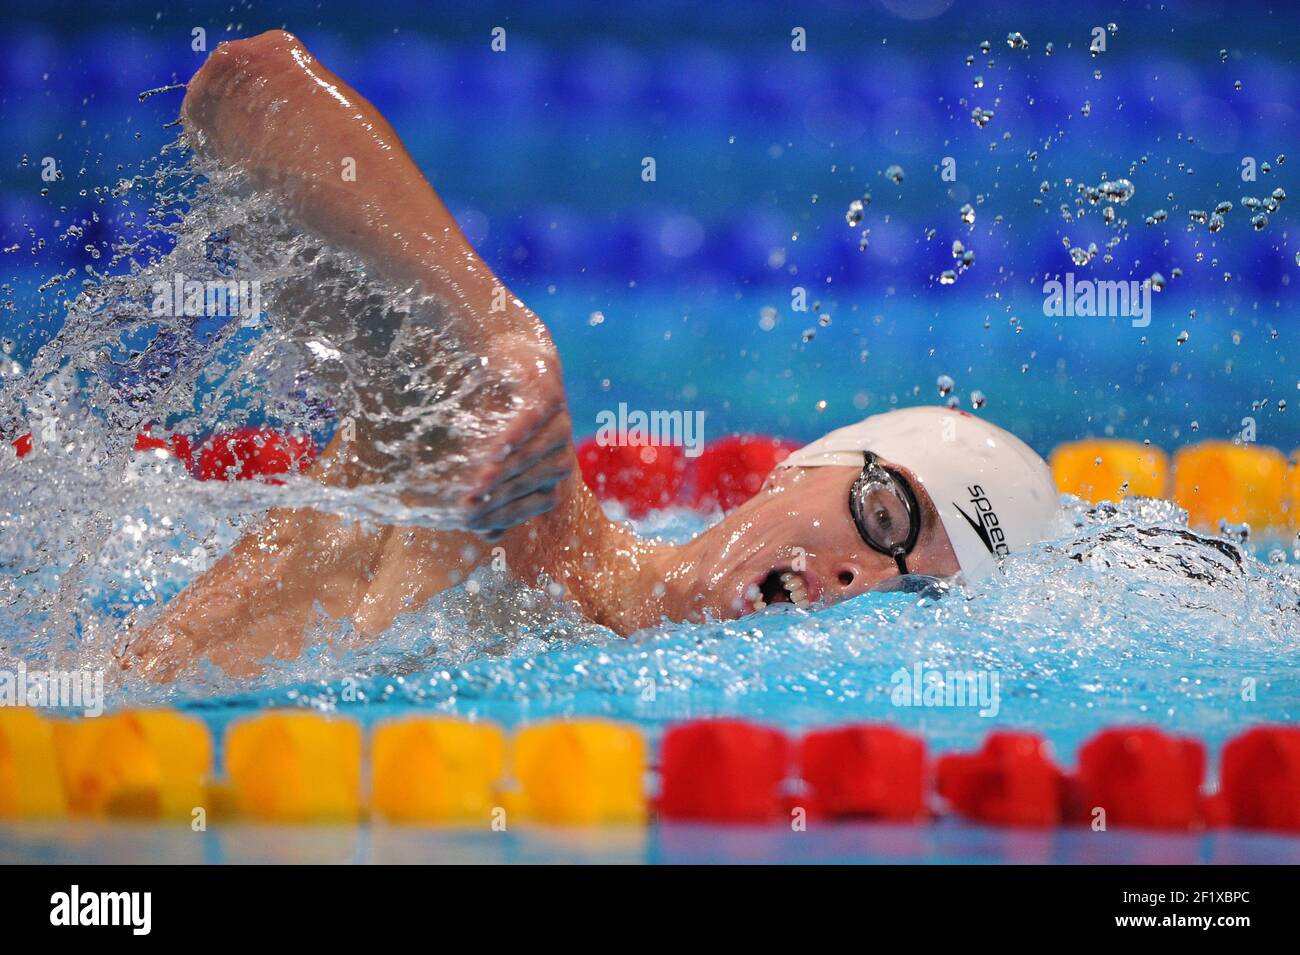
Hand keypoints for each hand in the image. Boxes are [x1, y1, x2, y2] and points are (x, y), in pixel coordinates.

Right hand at [460, 328, 574, 538]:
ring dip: (507, 472)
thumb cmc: (497, 411)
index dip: (509, 512)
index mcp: (556, 466)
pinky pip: (533, 420)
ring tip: (477, 484)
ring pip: (535, 454)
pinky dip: (515, 436)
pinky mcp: (548, 392)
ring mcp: (561, 419)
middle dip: (502, 496)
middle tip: (467, 508)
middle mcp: (565, 445)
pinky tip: (495, 450)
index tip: (474, 522)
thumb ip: (494, 489)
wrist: (511, 353)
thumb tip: (486, 534)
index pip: (540, 500)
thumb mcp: (492, 456)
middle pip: (537, 480)